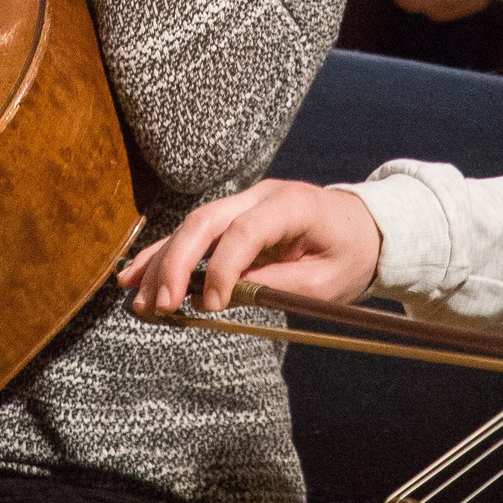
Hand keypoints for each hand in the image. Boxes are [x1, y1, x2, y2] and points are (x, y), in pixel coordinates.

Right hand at [117, 178, 382, 314]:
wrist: (365, 228)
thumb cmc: (350, 254)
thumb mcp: (327, 280)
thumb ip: (279, 285)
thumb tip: (227, 297)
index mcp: (292, 205)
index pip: (244, 231)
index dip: (222, 269)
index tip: (209, 308)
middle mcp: (261, 194)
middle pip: (206, 221)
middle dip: (177, 263)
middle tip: (160, 304)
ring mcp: (244, 201)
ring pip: (192, 225)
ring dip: (161, 262)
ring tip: (137, 298)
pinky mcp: (233, 215)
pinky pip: (193, 233)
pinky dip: (165, 254)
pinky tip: (137, 276)